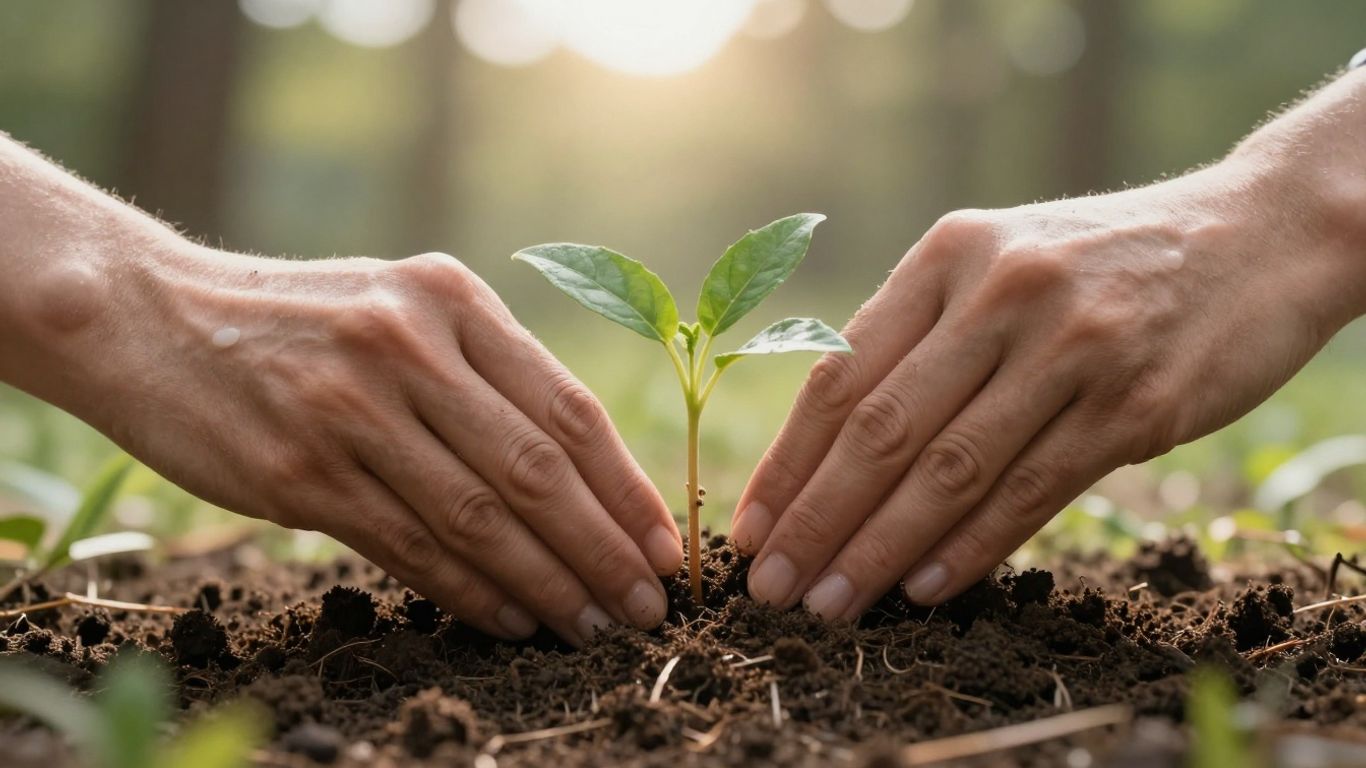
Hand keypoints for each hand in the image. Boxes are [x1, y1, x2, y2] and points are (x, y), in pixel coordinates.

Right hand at [82, 248, 681, 645]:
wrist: (149, 316)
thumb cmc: (298, 320)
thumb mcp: (399, 305)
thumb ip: (482, 368)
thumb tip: (580, 473)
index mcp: (450, 298)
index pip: (568, 408)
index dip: (627, 488)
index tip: (667, 546)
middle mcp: (407, 345)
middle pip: (537, 469)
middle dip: (605, 549)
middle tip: (648, 606)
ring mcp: (350, 408)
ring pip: (479, 518)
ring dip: (547, 584)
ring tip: (592, 626)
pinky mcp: (299, 471)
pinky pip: (409, 548)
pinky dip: (470, 593)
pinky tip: (510, 620)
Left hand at [731, 153, 1365, 618]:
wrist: (1252, 236)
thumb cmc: (1098, 262)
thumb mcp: (997, 261)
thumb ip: (921, 335)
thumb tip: (830, 450)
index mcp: (947, 255)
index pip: (841, 374)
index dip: (789, 461)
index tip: (751, 528)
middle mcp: (1000, 293)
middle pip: (881, 430)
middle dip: (817, 520)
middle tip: (772, 587)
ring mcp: (1071, 347)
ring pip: (950, 469)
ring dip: (880, 549)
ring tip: (833, 604)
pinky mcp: (1133, 403)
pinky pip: (1030, 491)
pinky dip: (969, 548)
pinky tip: (921, 589)